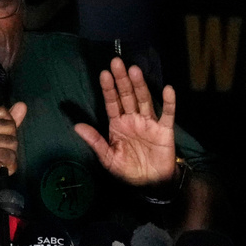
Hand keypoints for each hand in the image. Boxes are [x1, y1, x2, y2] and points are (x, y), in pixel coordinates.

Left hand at [74, 57, 176, 186]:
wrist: (150, 183)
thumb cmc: (128, 170)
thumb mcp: (108, 158)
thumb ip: (95, 141)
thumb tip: (77, 126)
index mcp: (118, 124)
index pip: (112, 102)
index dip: (108, 89)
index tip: (104, 74)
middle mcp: (133, 119)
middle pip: (127, 95)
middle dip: (122, 80)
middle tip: (116, 62)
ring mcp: (149, 122)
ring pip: (144, 100)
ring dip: (140, 85)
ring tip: (134, 70)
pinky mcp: (164, 129)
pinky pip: (167, 114)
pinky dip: (168, 102)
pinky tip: (167, 89)